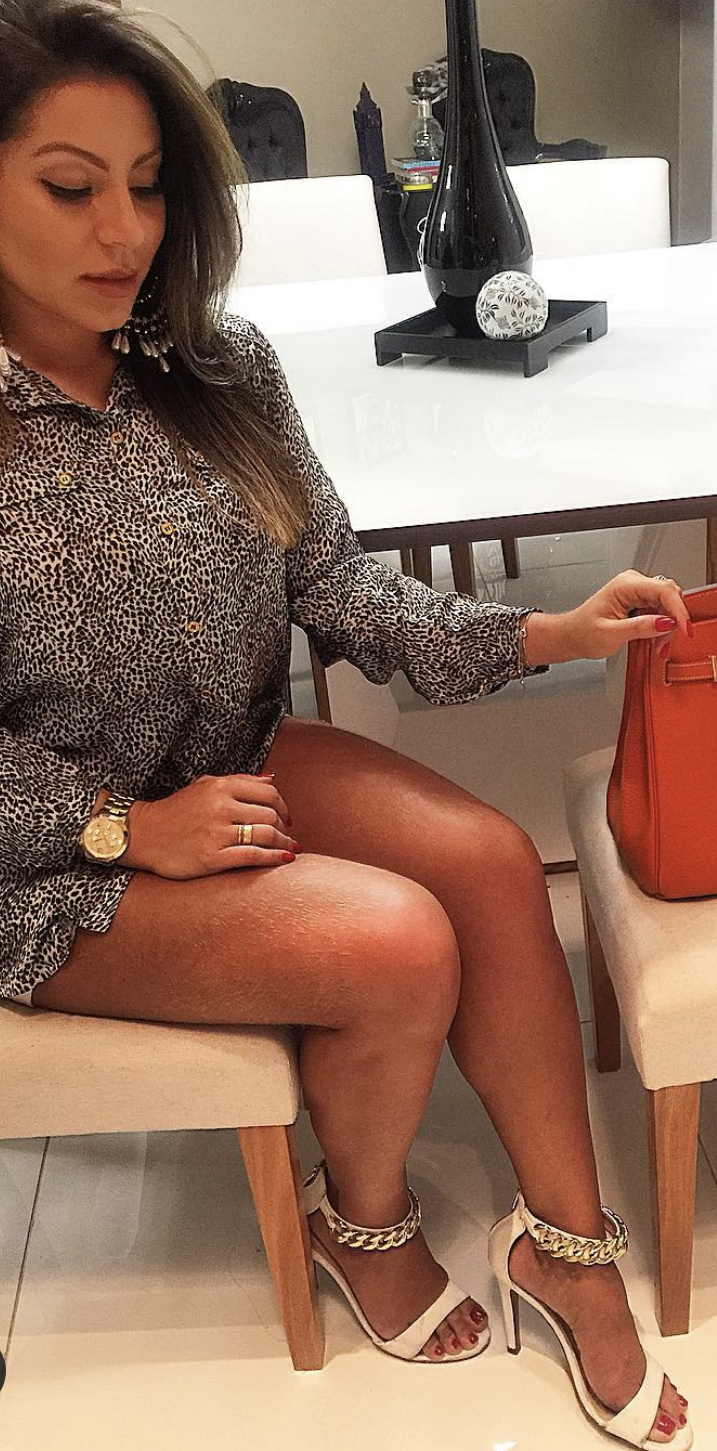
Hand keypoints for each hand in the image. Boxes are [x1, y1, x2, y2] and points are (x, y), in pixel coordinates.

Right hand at [127, 773, 298, 879]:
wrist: (143, 835)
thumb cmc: (176, 811)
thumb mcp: (204, 786)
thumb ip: (239, 781)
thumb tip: (271, 779)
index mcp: (220, 787)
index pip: (268, 794)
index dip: (284, 806)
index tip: (286, 817)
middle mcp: (221, 807)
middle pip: (270, 815)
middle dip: (284, 826)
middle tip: (287, 834)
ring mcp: (217, 833)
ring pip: (266, 834)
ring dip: (284, 842)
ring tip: (290, 847)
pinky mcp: (213, 857)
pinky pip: (253, 856)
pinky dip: (274, 857)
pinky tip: (285, 858)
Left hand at [524, 570, 693, 665]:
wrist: (572, 635)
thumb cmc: (583, 632)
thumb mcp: (612, 634)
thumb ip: (641, 627)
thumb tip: (667, 623)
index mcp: (625, 585)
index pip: (663, 590)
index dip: (678, 610)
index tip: (684, 628)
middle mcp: (633, 584)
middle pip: (669, 597)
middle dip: (672, 623)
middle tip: (664, 645)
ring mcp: (638, 592)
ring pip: (668, 607)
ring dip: (667, 629)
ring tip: (657, 647)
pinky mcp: (641, 602)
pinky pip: (661, 612)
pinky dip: (661, 629)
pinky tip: (654, 641)